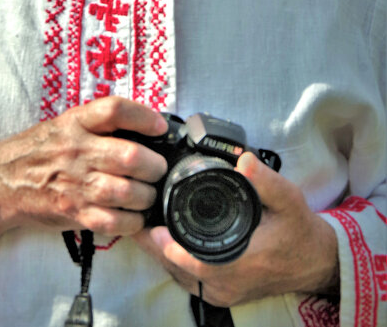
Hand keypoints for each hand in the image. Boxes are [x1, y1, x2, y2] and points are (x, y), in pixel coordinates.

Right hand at [0, 96, 167, 262]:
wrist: (4, 181)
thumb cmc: (41, 150)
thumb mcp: (66, 124)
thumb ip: (99, 124)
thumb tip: (146, 128)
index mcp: (76, 122)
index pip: (114, 110)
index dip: (143, 117)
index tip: (160, 127)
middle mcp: (77, 150)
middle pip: (130, 156)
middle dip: (154, 166)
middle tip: (158, 169)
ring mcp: (75, 183)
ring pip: (127, 191)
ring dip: (146, 195)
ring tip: (147, 193)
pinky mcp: (75, 212)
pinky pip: (114, 221)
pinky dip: (132, 221)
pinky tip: (133, 215)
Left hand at [134, 152, 339, 307]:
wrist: (316, 261)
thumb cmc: (300, 230)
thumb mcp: (288, 200)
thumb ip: (266, 180)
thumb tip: (244, 160)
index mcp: (241, 263)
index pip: (194, 262)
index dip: (168, 247)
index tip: (150, 227)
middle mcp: (229, 284)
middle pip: (179, 270)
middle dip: (155, 247)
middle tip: (136, 220)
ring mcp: (225, 292)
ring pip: (181, 278)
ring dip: (161, 256)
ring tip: (142, 229)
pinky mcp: (224, 292)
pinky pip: (190, 282)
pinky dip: (174, 264)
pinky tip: (162, 244)